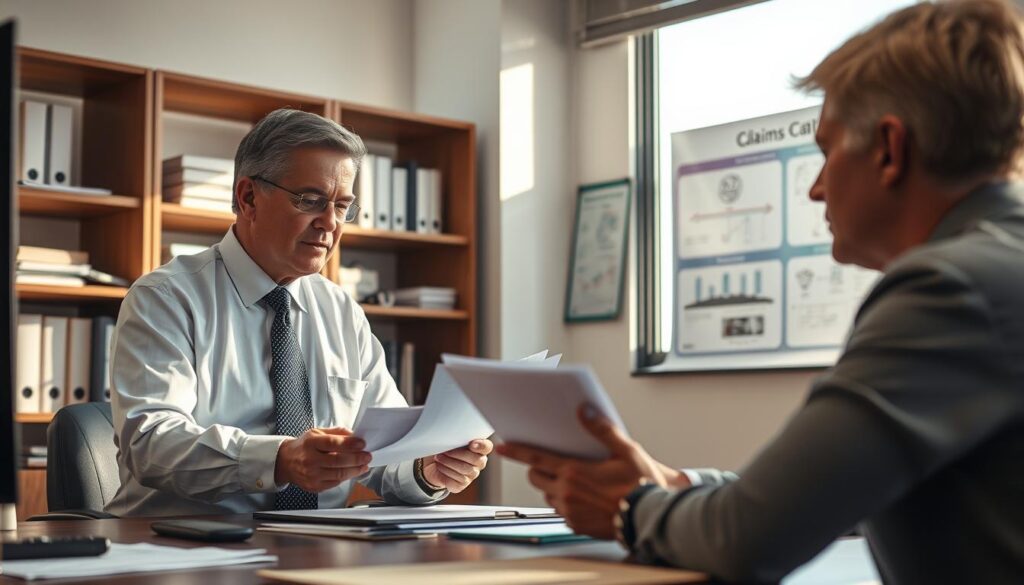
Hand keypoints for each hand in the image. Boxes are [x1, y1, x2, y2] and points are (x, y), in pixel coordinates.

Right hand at [274, 427, 370, 492]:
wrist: (286, 462)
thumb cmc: (304, 446)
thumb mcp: (317, 432)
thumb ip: (336, 432)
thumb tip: (354, 435)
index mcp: (311, 443)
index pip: (333, 443)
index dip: (350, 444)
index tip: (362, 443)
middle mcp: (310, 460)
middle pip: (338, 461)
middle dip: (357, 459)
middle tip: (367, 456)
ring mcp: (312, 475)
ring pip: (339, 474)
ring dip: (355, 470)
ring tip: (364, 464)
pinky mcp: (314, 486)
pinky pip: (335, 483)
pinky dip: (346, 477)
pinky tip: (353, 471)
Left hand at [421, 439, 492, 492]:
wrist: (435, 464)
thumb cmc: (447, 448)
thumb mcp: (451, 440)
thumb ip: (457, 437)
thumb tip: (452, 434)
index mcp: (480, 449)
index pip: (487, 447)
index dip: (481, 446)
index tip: (471, 444)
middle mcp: (479, 463)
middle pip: (475, 459)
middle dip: (457, 454)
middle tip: (444, 451)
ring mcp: (472, 475)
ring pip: (465, 470)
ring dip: (448, 463)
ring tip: (438, 458)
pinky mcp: (462, 485)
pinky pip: (456, 481)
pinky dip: (445, 473)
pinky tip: (439, 467)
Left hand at [496, 404, 689, 539]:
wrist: (649, 518)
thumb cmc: (641, 484)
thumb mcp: (626, 451)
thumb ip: (602, 430)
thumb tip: (585, 411)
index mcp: (574, 472)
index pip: (535, 458)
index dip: (516, 451)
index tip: (501, 447)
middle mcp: (566, 493)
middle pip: (536, 477)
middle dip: (539, 468)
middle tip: (556, 463)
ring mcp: (569, 512)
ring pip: (547, 494)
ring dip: (553, 486)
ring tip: (576, 481)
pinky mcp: (575, 525)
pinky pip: (560, 510)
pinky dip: (565, 502)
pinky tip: (583, 497)